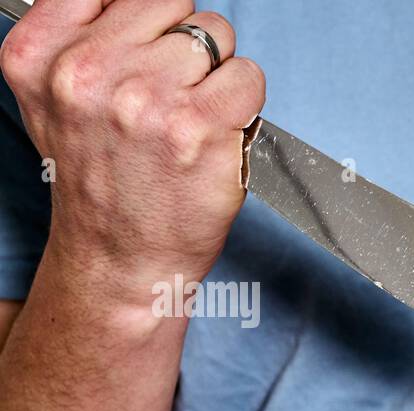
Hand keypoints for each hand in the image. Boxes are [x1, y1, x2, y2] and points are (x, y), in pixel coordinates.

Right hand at [1, 0, 264, 319]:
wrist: (120, 256)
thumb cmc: (101, 181)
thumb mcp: (54, 99)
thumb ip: (81, 38)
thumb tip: (140, 3)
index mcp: (40, 55)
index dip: (142, 20)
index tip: (145, 50)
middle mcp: (86, 72)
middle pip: (170, 4)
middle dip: (182, 44)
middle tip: (170, 94)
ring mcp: (145, 99)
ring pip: (214, 35)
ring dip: (215, 72)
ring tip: (190, 116)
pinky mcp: (199, 127)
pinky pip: (247, 76)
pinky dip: (245, 100)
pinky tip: (219, 130)